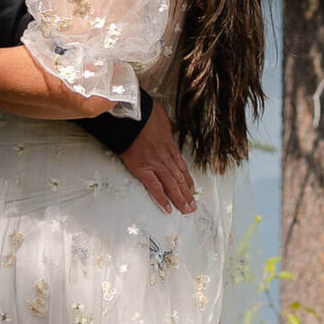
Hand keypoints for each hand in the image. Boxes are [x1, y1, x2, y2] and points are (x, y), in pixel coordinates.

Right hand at [118, 100, 195, 215]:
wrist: (131, 114)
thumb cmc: (143, 113)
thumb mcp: (161, 117)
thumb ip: (165, 126)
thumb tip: (167, 126)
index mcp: (169, 146)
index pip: (181, 167)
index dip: (188, 180)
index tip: (192, 189)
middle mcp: (165, 157)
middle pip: (179, 178)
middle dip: (187, 194)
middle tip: (192, 206)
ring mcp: (155, 164)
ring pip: (171, 185)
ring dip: (180, 199)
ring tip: (186, 210)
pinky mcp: (142, 169)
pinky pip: (154, 187)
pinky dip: (161, 198)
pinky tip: (167, 208)